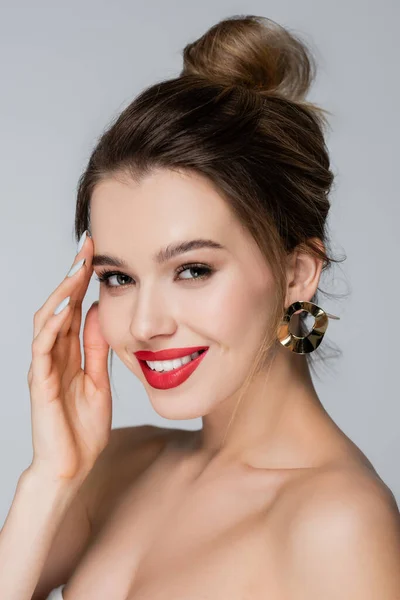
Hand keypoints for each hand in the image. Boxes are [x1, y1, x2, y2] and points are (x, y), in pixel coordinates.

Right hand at [26, 231, 111, 484]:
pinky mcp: (39, 384)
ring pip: (47, 320)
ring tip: (78, 267)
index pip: (74, 308)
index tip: (98, 254)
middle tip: (88, 246)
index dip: (83, 281)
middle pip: (59, 306)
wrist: (71, 467)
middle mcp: (52, 355)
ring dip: (62, 292)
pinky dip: (52, 325)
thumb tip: (101, 313)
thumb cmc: (82, 428)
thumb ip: (96, 349)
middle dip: (72, 275)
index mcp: (68, 354)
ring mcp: (43, 367)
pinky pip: (42, 348)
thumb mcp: (99, 380)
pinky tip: (65, 307)